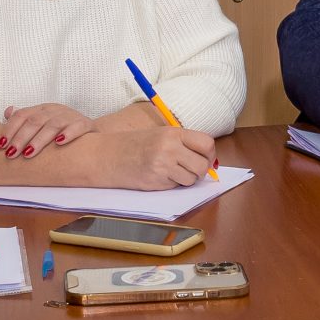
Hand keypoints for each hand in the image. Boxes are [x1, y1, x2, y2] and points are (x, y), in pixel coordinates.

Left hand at [0, 104, 94, 159]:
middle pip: (35, 121)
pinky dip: (68, 134)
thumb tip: (7, 111)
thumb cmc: (62, 129)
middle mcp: (55, 110)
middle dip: (21, 138)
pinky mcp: (85, 124)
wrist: (91, 132)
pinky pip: (77, 127)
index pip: (22, 115)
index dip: (10, 129)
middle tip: (11, 154)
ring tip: (29, 153)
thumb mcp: (42, 122)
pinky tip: (59, 143)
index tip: (0, 145)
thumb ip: (25, 119)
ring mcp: (70, 116)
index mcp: (42, 109)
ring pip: (53, 125)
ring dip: (39, 140)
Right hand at [82, 125, 217, 190]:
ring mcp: (163, 165)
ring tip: (170, 171)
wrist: (108, 155)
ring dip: (185, 179)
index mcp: (173, 132)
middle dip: (200, 171)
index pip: (207, 143)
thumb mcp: (161, 135)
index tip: (206, 159)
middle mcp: (170, 147)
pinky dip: (173, 184)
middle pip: (202, 165)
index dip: (210, 155)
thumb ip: (184, 144)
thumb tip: (211, 160)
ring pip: (192, 179)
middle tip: (189, 169)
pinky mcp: (156, 181)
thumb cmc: (136, 145)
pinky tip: (159, 176)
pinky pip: (177, 186)